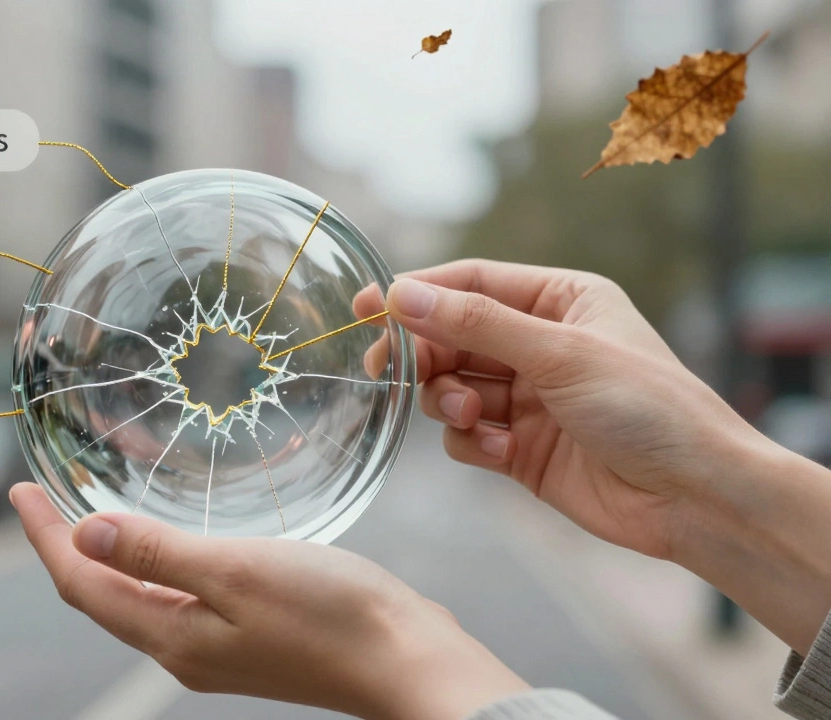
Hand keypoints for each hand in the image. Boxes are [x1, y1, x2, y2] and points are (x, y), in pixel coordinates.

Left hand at [11, 483, 528, 719]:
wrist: (407, 659)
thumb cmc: (330, 614)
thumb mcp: (235, 571)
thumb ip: (156, 554)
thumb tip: (83, 534)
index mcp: (172, 636)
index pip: (82, 586)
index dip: (44, 538)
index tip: (17, 491)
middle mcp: (184, 648)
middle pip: (101, 597)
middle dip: (63, 548)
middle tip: (40, 498)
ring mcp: (216, 646)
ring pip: (136, 598)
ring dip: (105, 556)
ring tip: (86, 513)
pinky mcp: (247, 635)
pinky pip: (176, 596)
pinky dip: (152, 564)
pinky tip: (165, 542)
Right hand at [356, 259, 830, 652]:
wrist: (693, 497)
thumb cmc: (649, 409)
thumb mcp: (560, 354)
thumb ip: (476, 324)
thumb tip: (403, 295)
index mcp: (560, 300)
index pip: (471, 283)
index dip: (417, 292)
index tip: (369, 306)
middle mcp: (540, 344)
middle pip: (451, 336)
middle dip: (427, 356)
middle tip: (395, 372)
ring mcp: (528, 398)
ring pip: (450, 387)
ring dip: (449, 402)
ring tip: (473, 417)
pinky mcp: (519, 447)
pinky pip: (465, 435)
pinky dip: (470, 442)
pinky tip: (499, 453)